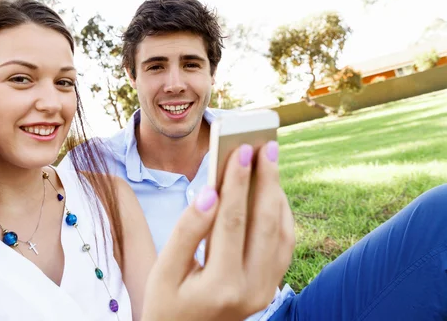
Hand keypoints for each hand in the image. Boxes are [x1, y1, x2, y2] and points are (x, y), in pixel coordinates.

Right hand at [141, 141, 294, 320]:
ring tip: (270, 161)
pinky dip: (282, 215)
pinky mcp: (270, 288)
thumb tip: (210, 193)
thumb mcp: (164, 270)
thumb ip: (187, 231)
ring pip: (282, 233)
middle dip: (267, 179)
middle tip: (266, 145)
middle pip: (266, 223)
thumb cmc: (167, 303)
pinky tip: (272, 192)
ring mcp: (266, 291)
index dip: (238, 182)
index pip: (233, 221)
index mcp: (221, 285)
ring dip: (277, 194)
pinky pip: (285, 246)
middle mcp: (252, 290)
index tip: (242, 150)